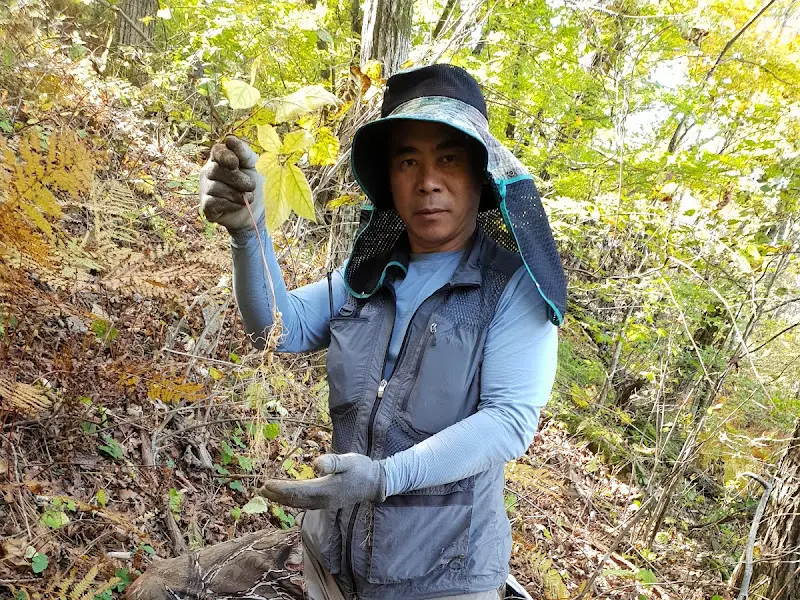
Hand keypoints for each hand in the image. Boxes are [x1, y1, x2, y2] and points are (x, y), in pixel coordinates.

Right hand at [199, 136, 264, 231]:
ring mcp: (205, 188)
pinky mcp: (206, 206)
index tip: (236, 163)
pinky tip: (239, 205)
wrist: (257, 211)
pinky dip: (230, 205)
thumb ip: (244, 152)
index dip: (225, 156)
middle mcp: (209, 171)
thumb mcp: (255, 166)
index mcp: (221, 158)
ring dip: (236, 194)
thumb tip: (230, 139)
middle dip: (237, 179)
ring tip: (248, 198)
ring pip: (215, 187)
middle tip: (251, 186)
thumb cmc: (256, 185)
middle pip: (215, 170)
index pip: (217, 151)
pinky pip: (213, 202)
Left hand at [259, 453, 386, 509]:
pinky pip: (305, 504)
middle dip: (276, 495)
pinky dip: (293, 501)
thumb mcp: (349, 460)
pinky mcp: (327, 502)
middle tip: (259, 489)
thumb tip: (315, 464)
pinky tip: (288, 497)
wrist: (376, 483)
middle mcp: (323, 500)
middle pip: (294, 500)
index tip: (266, 483)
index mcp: (326, 490)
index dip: (281, 488)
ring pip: (298, 504)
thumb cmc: (362, 468)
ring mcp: (325, 503)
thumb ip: (333, 462)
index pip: (297, 491)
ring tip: (267, 493)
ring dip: (282, 499)